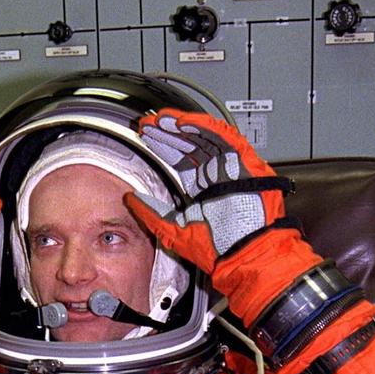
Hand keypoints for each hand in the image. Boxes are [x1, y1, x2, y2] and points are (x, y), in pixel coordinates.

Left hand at [124, 110, 286, 272]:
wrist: (243, 253)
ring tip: (160, 119)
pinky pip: (224, 137)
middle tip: (148, 123)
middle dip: (167, 133)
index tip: (145, 136)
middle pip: (190, 146)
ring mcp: (231, 167)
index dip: (162, 146)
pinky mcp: (244, 162)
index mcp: (203, 190)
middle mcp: (217, 176)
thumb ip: (151, 213)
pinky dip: (203, 127)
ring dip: (181, 126)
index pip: (181, 160)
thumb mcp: (174, 229)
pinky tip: (183, 123)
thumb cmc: (217, 249)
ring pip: (204, 138)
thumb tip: (130, 199)